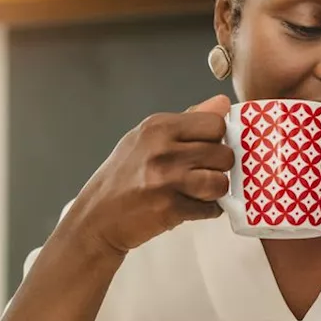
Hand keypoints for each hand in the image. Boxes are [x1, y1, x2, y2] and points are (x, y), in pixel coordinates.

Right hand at [67, 94, 233, 254]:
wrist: (97, 217)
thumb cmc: (123, 176)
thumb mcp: (147, 139)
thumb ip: (188, 121)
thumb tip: (223, 104)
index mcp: (158, 127)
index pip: (215, 124)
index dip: (217, 139)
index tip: (207, 149)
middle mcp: (163, 149)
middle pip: (223, 154)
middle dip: (219, 168)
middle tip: (202, 174)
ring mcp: (167, 180)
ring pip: (221, 183)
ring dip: (215, 191)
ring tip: (198, 192)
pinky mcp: (171, 208)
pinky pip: (210, 209)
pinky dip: (206, 211)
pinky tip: (189, 207)